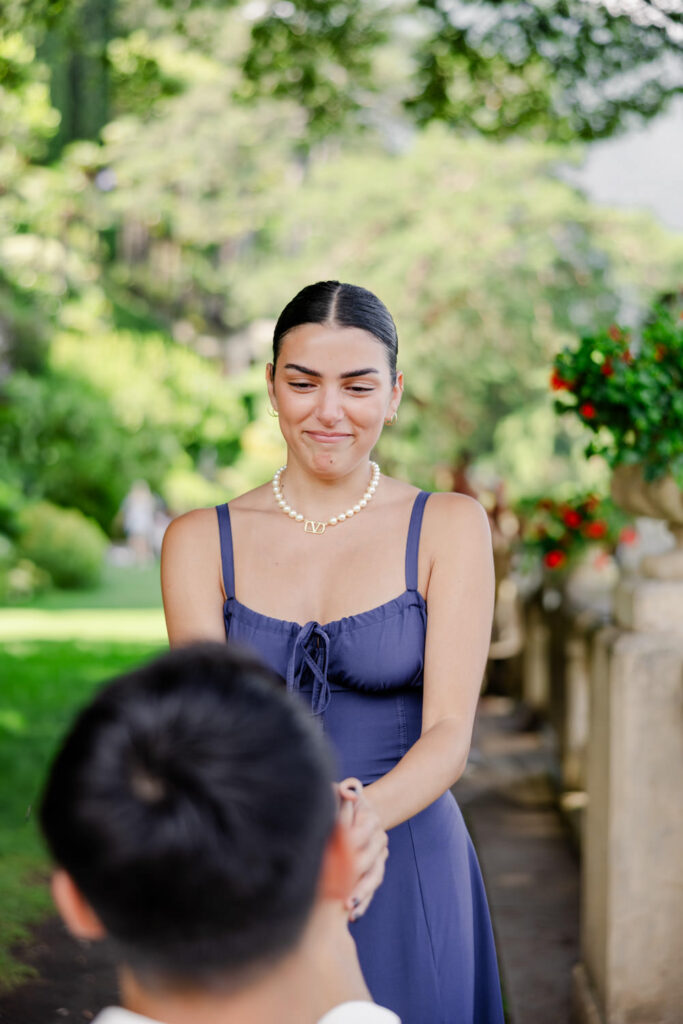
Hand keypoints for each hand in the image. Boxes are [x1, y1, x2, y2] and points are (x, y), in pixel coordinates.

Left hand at [337, 777, 388, 921]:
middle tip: (344, 900)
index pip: (363, 836)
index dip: (354, 850)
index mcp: (370, 820)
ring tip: (350, 912)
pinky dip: (364, 901)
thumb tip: (350, 792)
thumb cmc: (344, 802)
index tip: (341, 863)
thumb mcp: (343, 792)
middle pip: (372, 863)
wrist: (360, 811)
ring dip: (363, 896)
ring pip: (374, 878)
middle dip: (358, 882)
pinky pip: (372, 887)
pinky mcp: (375, 869)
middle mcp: (379, 840)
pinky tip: (353, 915)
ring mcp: (379, 856)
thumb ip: (345, 789)